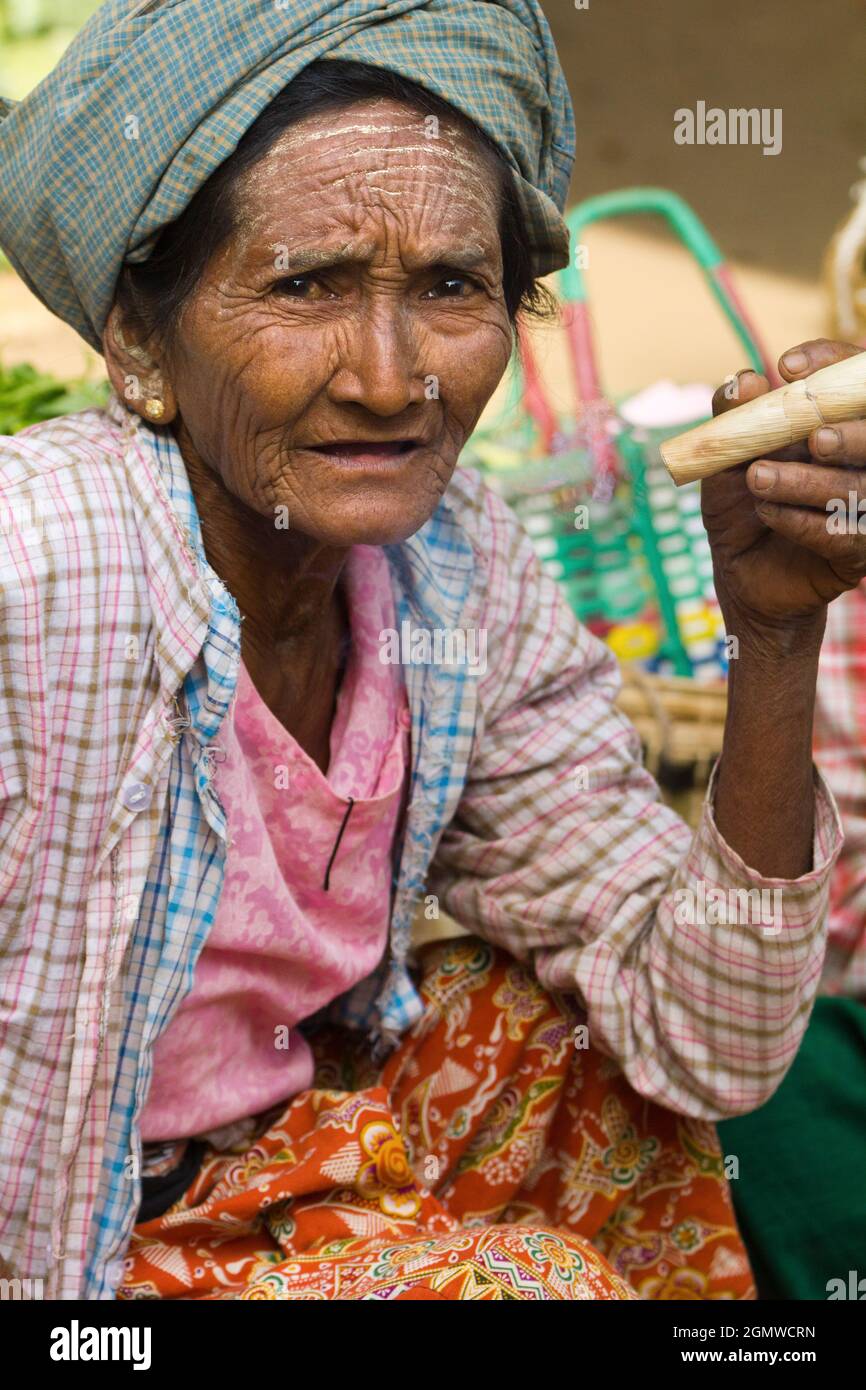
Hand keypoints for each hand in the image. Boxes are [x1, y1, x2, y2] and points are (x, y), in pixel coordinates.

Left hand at [701, 337, 865, 643]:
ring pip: (860, 486)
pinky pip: (844, 533)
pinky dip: (802, 521)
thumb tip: (743, 381)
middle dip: (849, 432)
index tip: (786, 367)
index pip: (853, 379)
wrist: (740, 575)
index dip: (830, 363)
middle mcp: (860, 460)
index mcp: (836, 426)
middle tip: (813, 439)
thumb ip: (734, 421)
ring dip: (808, 481)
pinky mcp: (859, 552)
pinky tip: (768, 515)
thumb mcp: (726, 463)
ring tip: (758, 480)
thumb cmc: (740, 509)